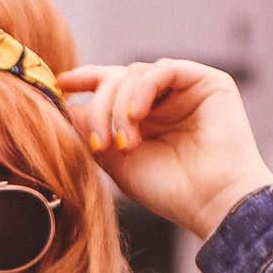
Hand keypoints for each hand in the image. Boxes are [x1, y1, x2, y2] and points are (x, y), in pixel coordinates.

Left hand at [61, 62, 272, 241]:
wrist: (212, 203)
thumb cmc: (169, 191)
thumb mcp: (116, 162)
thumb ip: (91, 132)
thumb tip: (66, 105)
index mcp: (145, 117)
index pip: (112, 86)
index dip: (85, 80)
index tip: (61, 84)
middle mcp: (165, 100)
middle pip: (117, 78)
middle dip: (100, 108)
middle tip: (98, 144)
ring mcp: (186, 90)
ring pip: (136, 73)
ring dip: (120, 107)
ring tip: (124, 145)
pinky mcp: (208, 82)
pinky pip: (164, 69)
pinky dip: (142, 89)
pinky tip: (136, 116)